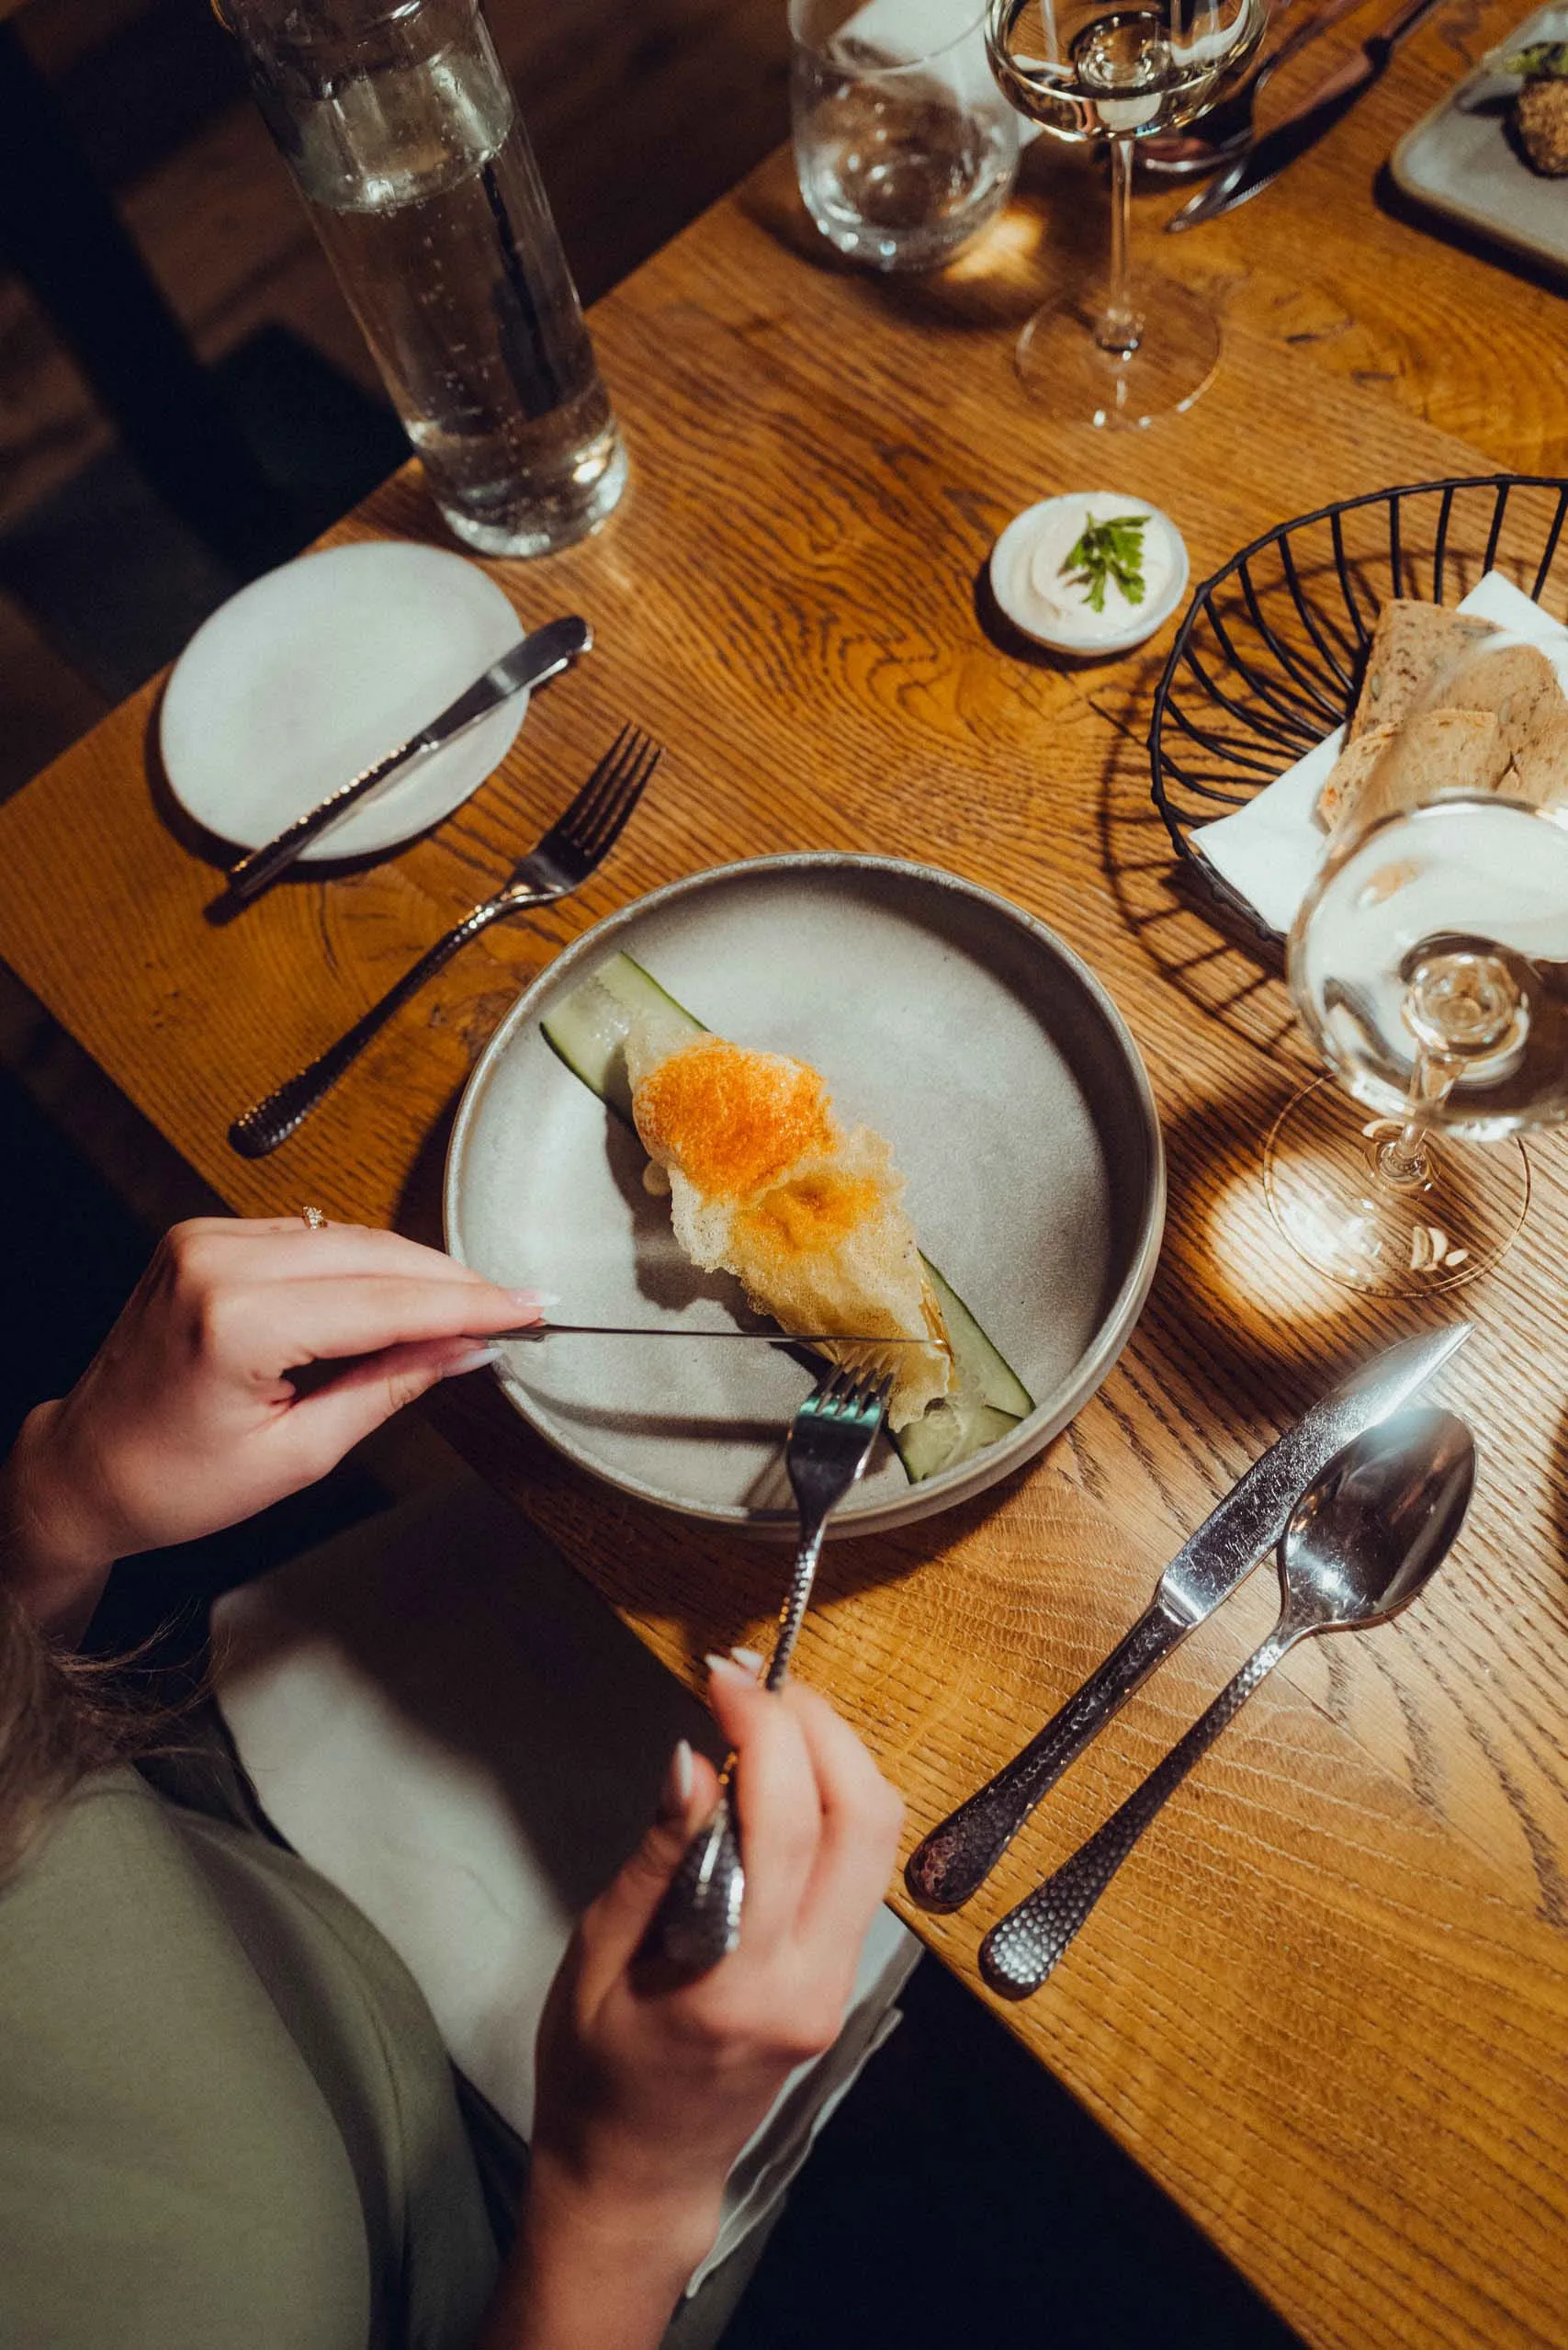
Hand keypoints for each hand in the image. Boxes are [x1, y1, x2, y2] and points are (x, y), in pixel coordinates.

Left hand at [1, 1216, 538, 1633]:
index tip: (528, 1307)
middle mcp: (216, 1262)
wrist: (85, 1468)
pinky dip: (361, 1261)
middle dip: (449, 1279)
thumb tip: (465, 1348)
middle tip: (513, 1305)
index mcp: (235, 1323)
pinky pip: (309, 1235)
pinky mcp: (203, 1235)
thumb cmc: (173, 1481)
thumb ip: (388, 1387)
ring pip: (346, 1235)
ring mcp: (205, 1240)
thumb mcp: (298, 1455)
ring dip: (409, 1267)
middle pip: (372, 1253)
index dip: (467, 1304)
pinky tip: (397, 1292)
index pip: (384, 1301)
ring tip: (466, 1306)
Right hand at [499, 1655, 903, 2343]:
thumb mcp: (595, 1957)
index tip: (723, 1677)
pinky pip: (860, 1867)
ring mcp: (838, 1984)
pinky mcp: (841, 1980)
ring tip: (765, 1713)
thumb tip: (693, 1759)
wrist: (636, 2176)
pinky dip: (832, 1799)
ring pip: (878, 1839)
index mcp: (740, 1983)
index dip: (766, 1730)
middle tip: (755, 1680)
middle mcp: (811, 1983)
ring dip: (834, 1755)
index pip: (790, 1825)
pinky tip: (777, 1775)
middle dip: (821, 1725)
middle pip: (865, 1820)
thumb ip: (656, 1857)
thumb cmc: (594, 2074)